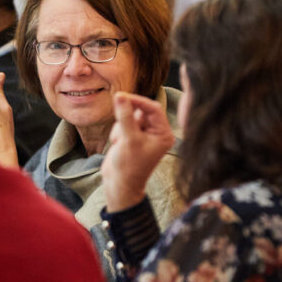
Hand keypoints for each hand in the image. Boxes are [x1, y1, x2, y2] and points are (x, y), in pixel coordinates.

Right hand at [101, 91, 174, 211]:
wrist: (119, 185)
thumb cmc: (128, 166)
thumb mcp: (128, 139)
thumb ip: (125, 116)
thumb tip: (120, 95)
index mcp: (164, 134)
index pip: (153, 108)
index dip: (138, 101)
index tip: (122, 97)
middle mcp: (157, 133)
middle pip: (141, 111)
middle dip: (128, 119)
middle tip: (122, 130)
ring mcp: (144, 135)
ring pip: (130, 116)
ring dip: (121, 126)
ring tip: (121, 143)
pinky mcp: (133, 137)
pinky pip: (123, 124)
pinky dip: (118, 132)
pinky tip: (118, 145)